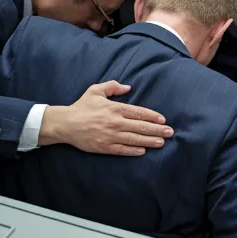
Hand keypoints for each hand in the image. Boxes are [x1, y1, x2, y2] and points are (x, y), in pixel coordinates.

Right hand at [39, 81, 173, 155]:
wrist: (66, 124)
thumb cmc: (82, 106)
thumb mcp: (96, 90)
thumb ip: (112, 86)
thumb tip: (128, 87)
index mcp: (115, 108)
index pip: (139, 112)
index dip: (153, 116)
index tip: (163, 120)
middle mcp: (115, 122)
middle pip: (141, 126)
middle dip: (157, 130)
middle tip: (170, 132)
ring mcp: (111, 136)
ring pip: (135, 139)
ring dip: (150, 141)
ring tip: (161, 142)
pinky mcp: (105, 147)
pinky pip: (123, 150)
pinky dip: (134, 151)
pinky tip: (143, 151)